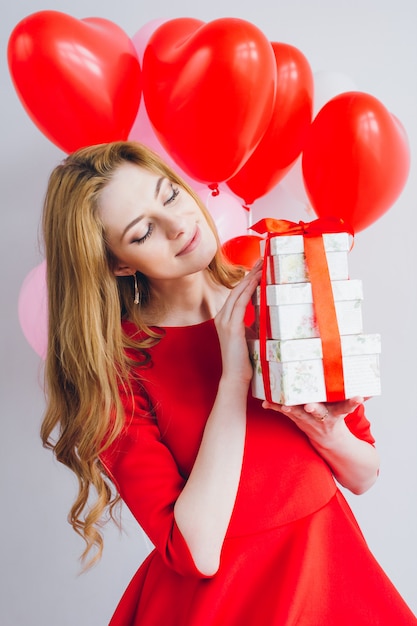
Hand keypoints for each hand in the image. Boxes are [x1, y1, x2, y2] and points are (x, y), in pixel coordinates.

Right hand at [215, 259, 262, 383]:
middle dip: (250, 273)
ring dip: (251, 277)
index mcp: (225, 318)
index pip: (237, 293)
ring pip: (237, 292)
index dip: (248, 279)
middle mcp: (222, 317)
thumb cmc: (245, 359)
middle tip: (263, 259)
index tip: (260, 267)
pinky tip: (257, 280)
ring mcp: (225, 321)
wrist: (236, 377)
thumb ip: (255, 321)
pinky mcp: (231, 327)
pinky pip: (240, 302)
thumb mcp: (251, 335)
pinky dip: (249, 289)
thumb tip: (267, 309)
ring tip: (262, 266)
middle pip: (236, 288)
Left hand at [262, 396, 364, 440]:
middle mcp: (322, 418)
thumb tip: (372, 390)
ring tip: (283, 405)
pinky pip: (285, 413)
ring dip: (290, 408)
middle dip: (314, 409)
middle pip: (319, 412)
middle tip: (310, 405)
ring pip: (299, 414)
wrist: (330, 442)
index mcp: (337, 415)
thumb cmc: (337, 421)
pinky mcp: (298, 419)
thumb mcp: (347, 411)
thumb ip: (354, 401)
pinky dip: (275, 407)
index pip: (347, 408)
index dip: (352, 403)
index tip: (359, 398)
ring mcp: (309, 420)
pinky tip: (265, 403)